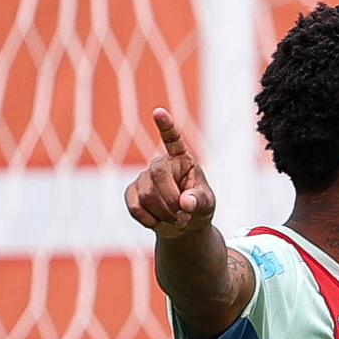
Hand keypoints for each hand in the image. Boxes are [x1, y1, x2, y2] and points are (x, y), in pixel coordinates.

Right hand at [124, 108, 215, 239]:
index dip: (166, 126)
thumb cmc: (198, 209)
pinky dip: (150, 220)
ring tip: (177, 220)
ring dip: (165, 214)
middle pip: (157, 173)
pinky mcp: (131, 193)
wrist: (183, 227)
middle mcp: (160, 164)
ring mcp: (143, 178)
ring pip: (147, 195)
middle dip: (171, 198)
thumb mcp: (207, 205)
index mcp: (182, 160)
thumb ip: (199, 201)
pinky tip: (159, 222)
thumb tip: (186, 202)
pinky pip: (135, 207)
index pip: (173, 139)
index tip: (159, 112)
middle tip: (184, 215)